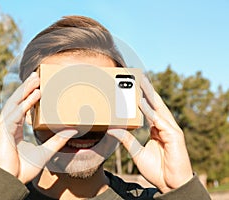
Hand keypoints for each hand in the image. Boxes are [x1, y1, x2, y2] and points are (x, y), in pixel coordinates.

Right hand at [0, 72, 76, 182]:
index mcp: (15, 129)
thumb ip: (57, 141)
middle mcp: (8, 125)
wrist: (10, 182)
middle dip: (26, 87)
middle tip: (37, 75)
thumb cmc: (23, 169)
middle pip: (17, 101)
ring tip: (36, 79)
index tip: (39, 86)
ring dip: (26, 90)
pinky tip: (34, 95)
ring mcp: (3, 126)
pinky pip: (15, 113)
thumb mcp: (45, 152)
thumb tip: (73, 130)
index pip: (22, 108)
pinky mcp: (2, 130)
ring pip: (15, 103)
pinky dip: (25, 104)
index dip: (29, 96)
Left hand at [107, 75, 192, 192]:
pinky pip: (159, 120)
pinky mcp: (174, 135)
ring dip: (148, 94)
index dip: (142, 98)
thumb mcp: (137, 153)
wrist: (170, 184)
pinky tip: (141, 101)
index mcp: (157, 129)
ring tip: (139, 81)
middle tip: (137, 76)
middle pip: (154, 104)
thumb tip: (113, 129)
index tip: (133, 87)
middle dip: (146, 90)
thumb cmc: (157, 170)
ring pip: (158, 108)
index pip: (148, 109)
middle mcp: (164, 126)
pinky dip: (150, 110)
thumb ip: (127, 141)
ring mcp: (170, 129)